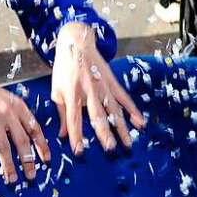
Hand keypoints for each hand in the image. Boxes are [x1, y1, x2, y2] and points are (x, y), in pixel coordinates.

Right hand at [0, 69, 49, 183]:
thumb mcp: (6, 97)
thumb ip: (16, 112)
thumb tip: (28, 130)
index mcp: (17, 105)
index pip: (34, 128)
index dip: (42, 145)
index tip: (46, 159)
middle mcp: (7, 112)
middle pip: (21, 140)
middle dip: (28, 161)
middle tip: (31, 176)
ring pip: (3, 147)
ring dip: (8, 166)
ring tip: (12, 179)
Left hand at [51, 23, 145, 154]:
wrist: (76, 43)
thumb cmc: (63, 69)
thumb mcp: (56, 90)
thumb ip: (61, 113)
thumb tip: (62, 136)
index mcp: (72, 93)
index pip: (74, 119)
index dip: (76, 136)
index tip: (79, 152)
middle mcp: (89, 91)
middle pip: (97, 115)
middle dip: (104, 132)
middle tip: (111, 149)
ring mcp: (103, 86)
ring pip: (113, 110)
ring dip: (121, 128)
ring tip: (127, 144)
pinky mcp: (112, 82)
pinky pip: (124, 98)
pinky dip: (133, 110)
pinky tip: (140, 123)